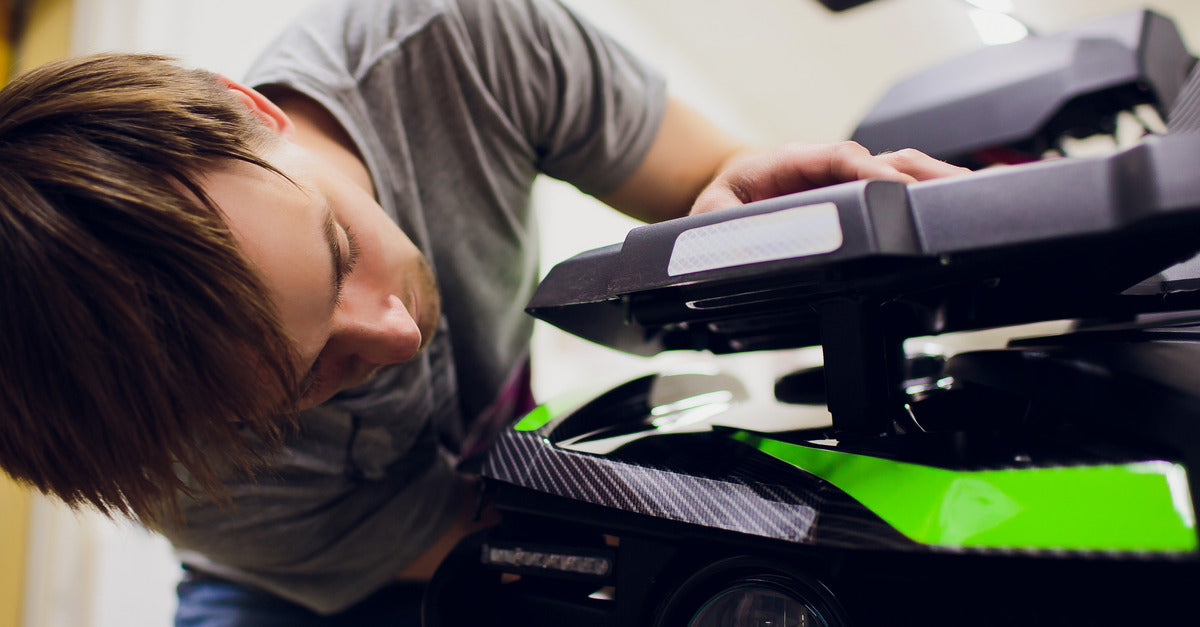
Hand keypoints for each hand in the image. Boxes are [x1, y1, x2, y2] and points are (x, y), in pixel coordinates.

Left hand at [690, 141, 970, 214]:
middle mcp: (826, 167)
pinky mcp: (857, 197)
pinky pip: (898, 191)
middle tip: (956, 192)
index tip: (896, 187)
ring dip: (934, 184)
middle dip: (920, 175)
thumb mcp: (713, 218)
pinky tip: (957, 208)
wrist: (727, 195)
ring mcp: (845, 180)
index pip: (839, 159)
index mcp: (791, 162)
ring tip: (972, 197)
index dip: (872, 172)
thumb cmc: (723, 203)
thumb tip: (746, 243)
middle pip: (882, 161)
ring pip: (898, 173)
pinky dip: (928, 198)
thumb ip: (729, 227)